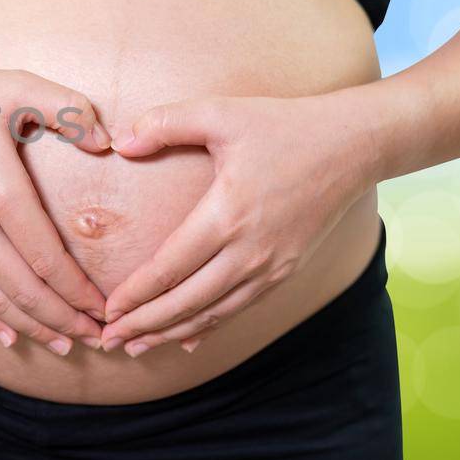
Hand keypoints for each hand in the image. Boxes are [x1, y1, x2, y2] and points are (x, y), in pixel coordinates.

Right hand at [0, 58, 112, 354]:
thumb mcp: (16, 85)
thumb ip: (69, 109)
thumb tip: (105, 143)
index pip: (48, 259)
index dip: (79, 292)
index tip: (105, 307)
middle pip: (25, 291)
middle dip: (65, 320)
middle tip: (99, 337)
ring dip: (33, 328)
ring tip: (64, 345)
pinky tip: (10, 337)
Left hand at [99, 93, 378, 355]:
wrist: (352, 146)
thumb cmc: (283, 126)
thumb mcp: (221, 112)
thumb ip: (166, 123)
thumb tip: (121, 143)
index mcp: (227, 215)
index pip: (170, 268)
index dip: (136, 295)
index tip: (107, 311)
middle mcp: (250, 251)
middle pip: (187, 302)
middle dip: (145, 325)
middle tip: (109, 340)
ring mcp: (271, 266)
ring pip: (213, 313)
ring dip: (172, 333)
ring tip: (137, 347)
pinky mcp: (286, 270)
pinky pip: (240, 308)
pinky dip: (209, 327)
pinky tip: (186, 340)